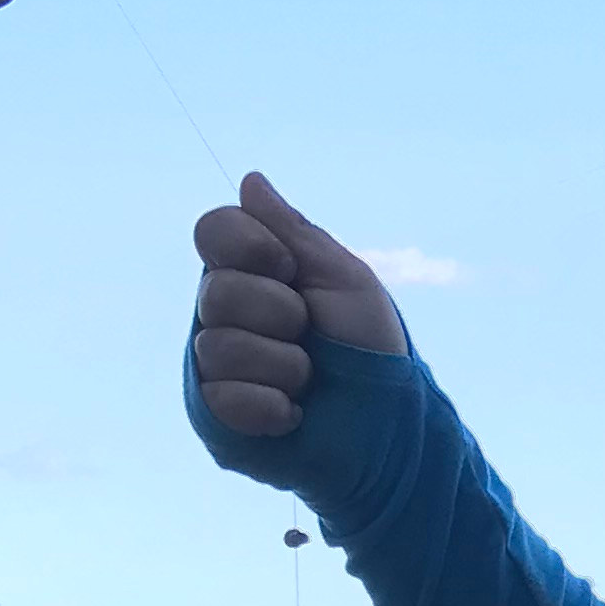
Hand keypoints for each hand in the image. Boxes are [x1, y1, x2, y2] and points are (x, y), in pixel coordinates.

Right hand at [193, 174, 405, 437]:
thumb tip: (250, 180)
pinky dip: (270, 405)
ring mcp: (215, 365)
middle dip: (280, 313)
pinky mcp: (217, 416)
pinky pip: (222, 397)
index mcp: (250, 271)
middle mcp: (223, 313)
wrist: (391, 425)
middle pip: (216, 290)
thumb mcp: (342, 278)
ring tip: (308, 379)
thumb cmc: (371, 348)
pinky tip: (293, 413)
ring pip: (218, 345)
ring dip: (285, 364)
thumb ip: (294, 231)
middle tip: (309, 332)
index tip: (291, 268)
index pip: (213, 229)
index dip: (252, 245)